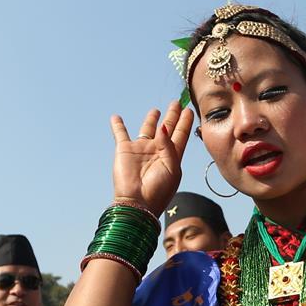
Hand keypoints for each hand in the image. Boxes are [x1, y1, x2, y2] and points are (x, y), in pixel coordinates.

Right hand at [111, 101, 194, 215]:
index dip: (185, 122)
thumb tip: (163, 126)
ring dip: (151, 119)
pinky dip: (118, 125)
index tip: (189, 110)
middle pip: (167, 129)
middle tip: (177, 103)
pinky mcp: (125, 150)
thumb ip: (169, 146)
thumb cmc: (159, 189)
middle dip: (172, 116)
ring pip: (147, 129)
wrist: (138, 203)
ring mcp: (141, 150)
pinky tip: (115, 117)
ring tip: (155, 109)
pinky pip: (120, 133)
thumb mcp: (172, 168)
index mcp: (172, 156)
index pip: (180, 135)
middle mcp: (157, 151)